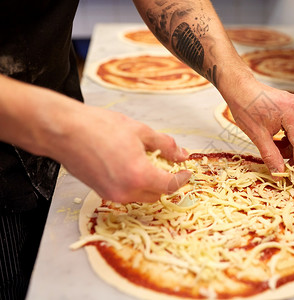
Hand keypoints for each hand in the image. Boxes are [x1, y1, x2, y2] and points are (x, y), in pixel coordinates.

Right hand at [49, 104, 191, 202]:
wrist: (64, 131)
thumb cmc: (97, 127)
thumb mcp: (140, 131)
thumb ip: (165, 145)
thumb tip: (181, 155)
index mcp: (139, 175)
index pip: (170, 186)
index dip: (181, 179)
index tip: (185, 172)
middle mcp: (126, 191)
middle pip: (156, 194)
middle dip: (165, 181)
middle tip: (166, 164)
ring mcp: (112, 194)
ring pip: (141, 195)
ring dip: (149, 183)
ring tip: (145, 161)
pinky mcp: (101, 193)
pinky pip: (126, 193)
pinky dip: (133, 183)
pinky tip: (129, 165)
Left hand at [225, 81, 293, 179]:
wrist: (240, 88)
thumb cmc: (245, 107)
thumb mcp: (257, 135)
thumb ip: (271, 155)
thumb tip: (279, 174)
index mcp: (292, 112)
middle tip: (286, 168)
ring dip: (293, 147)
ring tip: (277, 152)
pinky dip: (290, 139)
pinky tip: (278, 143)